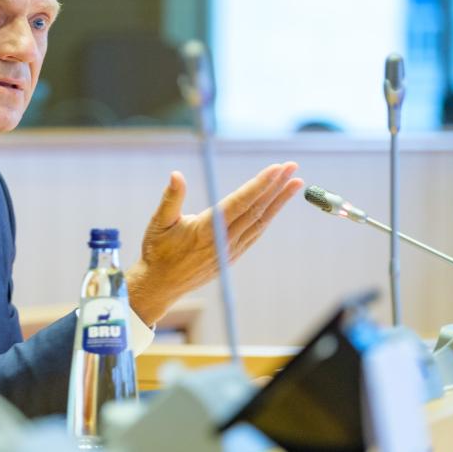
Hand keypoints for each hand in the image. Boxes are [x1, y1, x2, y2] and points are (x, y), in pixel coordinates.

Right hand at [125, 161, 302, 324]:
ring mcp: (231, 251)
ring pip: (260, 222)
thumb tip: (176, 175)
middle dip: (277, 187)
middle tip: (292, 166)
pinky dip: (268, 217)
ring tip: (294, 182)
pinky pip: (255, 233)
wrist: (161, 285)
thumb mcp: (159, 222)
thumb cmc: (157, 251)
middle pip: (256, 210)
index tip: (276, 169)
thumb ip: (171, 197)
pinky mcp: (232, 256)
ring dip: (278, 201)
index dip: (260, 184)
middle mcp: (224, 241)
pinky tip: (276, 205)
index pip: (240, 202)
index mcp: (207, 229)